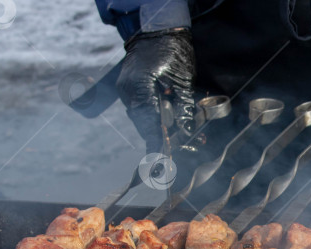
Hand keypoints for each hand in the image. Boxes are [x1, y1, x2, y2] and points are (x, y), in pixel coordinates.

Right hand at [117, 28, 195, 153]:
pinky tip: (164, 117)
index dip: (155, 138)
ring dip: (155, 124)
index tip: (159, 155)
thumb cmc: (174, 52)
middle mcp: (127, 88)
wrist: (158, 32)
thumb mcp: (184, 81)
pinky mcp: (127, 87)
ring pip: (140, 116)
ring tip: (171, 132)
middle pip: (142, 120)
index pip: (148, 118)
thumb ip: (183, 107)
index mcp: (140, 84)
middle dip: (158, 133)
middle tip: (173, 146)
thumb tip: (186, 132)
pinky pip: (139, 107)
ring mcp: (124, 87)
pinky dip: (151, 114)